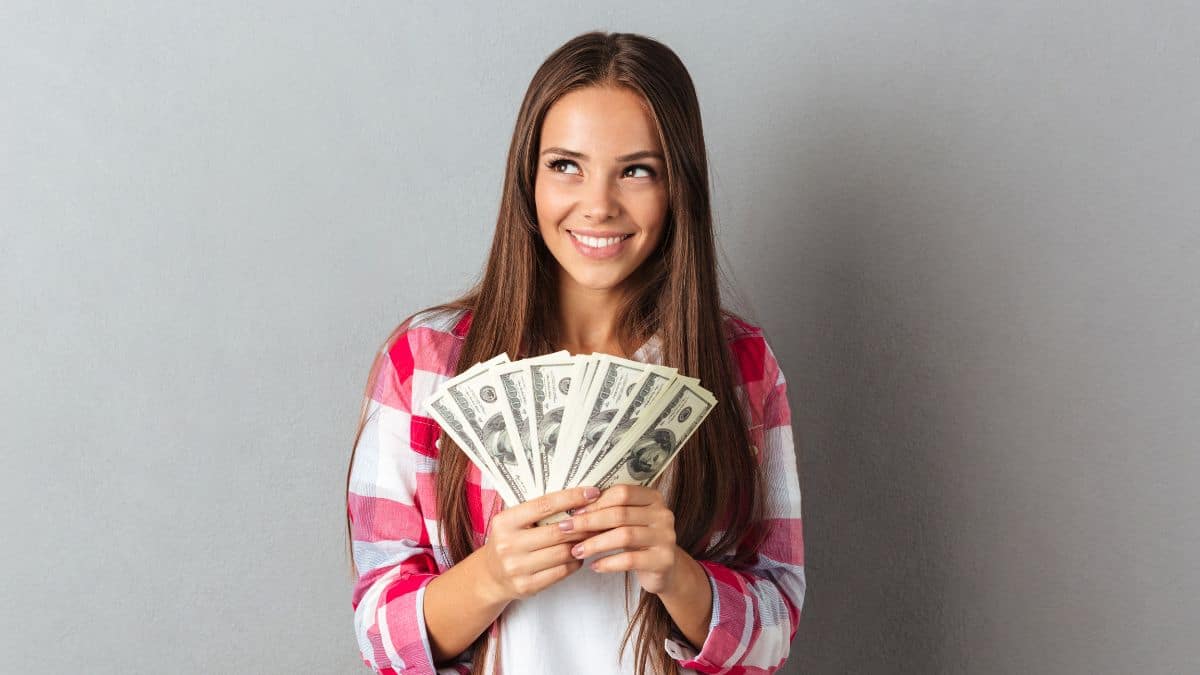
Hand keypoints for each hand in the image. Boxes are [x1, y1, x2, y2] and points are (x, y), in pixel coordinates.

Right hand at [478, 486, 601, 602]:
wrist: (490, 576)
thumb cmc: (509, 541)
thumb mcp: (513, 522)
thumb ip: (537, 511)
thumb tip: (578, 497)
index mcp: (505, 521)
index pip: (544, 505)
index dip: (571, 498)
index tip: (593, 492)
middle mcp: (508, 544)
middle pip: (558, 532)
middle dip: (584, 524)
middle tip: (602, 517)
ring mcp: (517, 568)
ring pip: (563, 553)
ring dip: (582, 544)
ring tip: (592, 536)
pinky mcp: (527, 586)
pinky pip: (561, 572)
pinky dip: (575, 562)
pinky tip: (578, 555)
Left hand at [561, 484, 682, 594]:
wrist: (664, 568)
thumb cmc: (638, 540)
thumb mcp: (628, 521)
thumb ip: (610, 510)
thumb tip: (572, 506)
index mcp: (653, 498)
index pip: (622, 493)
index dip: (596, 502)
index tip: (574, 512)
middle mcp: (663, 514)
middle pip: (620, 514)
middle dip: (589, 522)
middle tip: (566, 530)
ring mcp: (666, 537)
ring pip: (624, 536)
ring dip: (595, 544)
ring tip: (576, 550)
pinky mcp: (663, 560)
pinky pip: (630, 560)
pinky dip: (608, 563)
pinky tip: (594, 566)